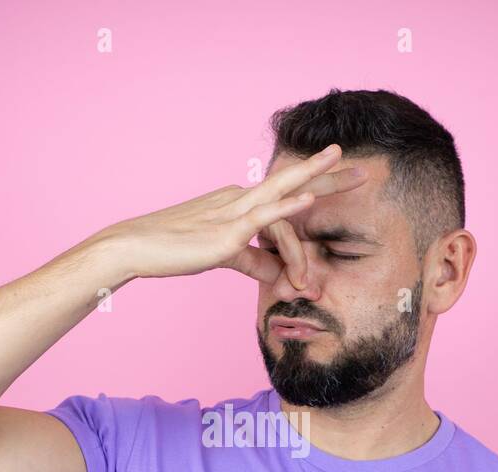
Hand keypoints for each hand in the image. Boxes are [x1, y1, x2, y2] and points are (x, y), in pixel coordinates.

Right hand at [100, 144, 366, 288]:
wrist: (134, 248)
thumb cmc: (171, 252)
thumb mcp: (221, 257)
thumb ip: (252, 263)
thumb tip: (278, 275)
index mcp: (237, 203)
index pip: (282, 200)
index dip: (312, 201)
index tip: (336, 199)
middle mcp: (238, 199)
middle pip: (292, 182)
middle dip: (329, 175)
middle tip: (363, 170)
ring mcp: (233, 212)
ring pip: (284, 195)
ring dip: (320, 184)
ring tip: (353, 172)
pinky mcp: (226, 232)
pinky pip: (262, 217)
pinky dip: (288, 208)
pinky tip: (309, 199)